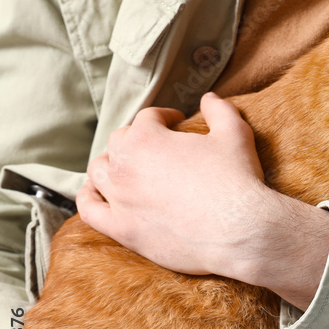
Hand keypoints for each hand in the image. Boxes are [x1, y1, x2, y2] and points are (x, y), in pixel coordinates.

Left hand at [77, 92, 328, 307]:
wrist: (240, 231)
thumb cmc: (238, 181)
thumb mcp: (235, 135)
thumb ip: (220, 110)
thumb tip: (210, 97)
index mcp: (146, 138)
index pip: (148, 117)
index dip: (165, 117)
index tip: (177, 124)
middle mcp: (124, 165)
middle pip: (119, 142)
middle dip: (138, 139)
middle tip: (159, 147)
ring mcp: (119, 199)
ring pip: (99, 172)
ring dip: (111, 164)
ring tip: (129, 168)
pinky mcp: (122, 229)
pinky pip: (90, 210)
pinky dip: (89, 197)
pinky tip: (96, 192)